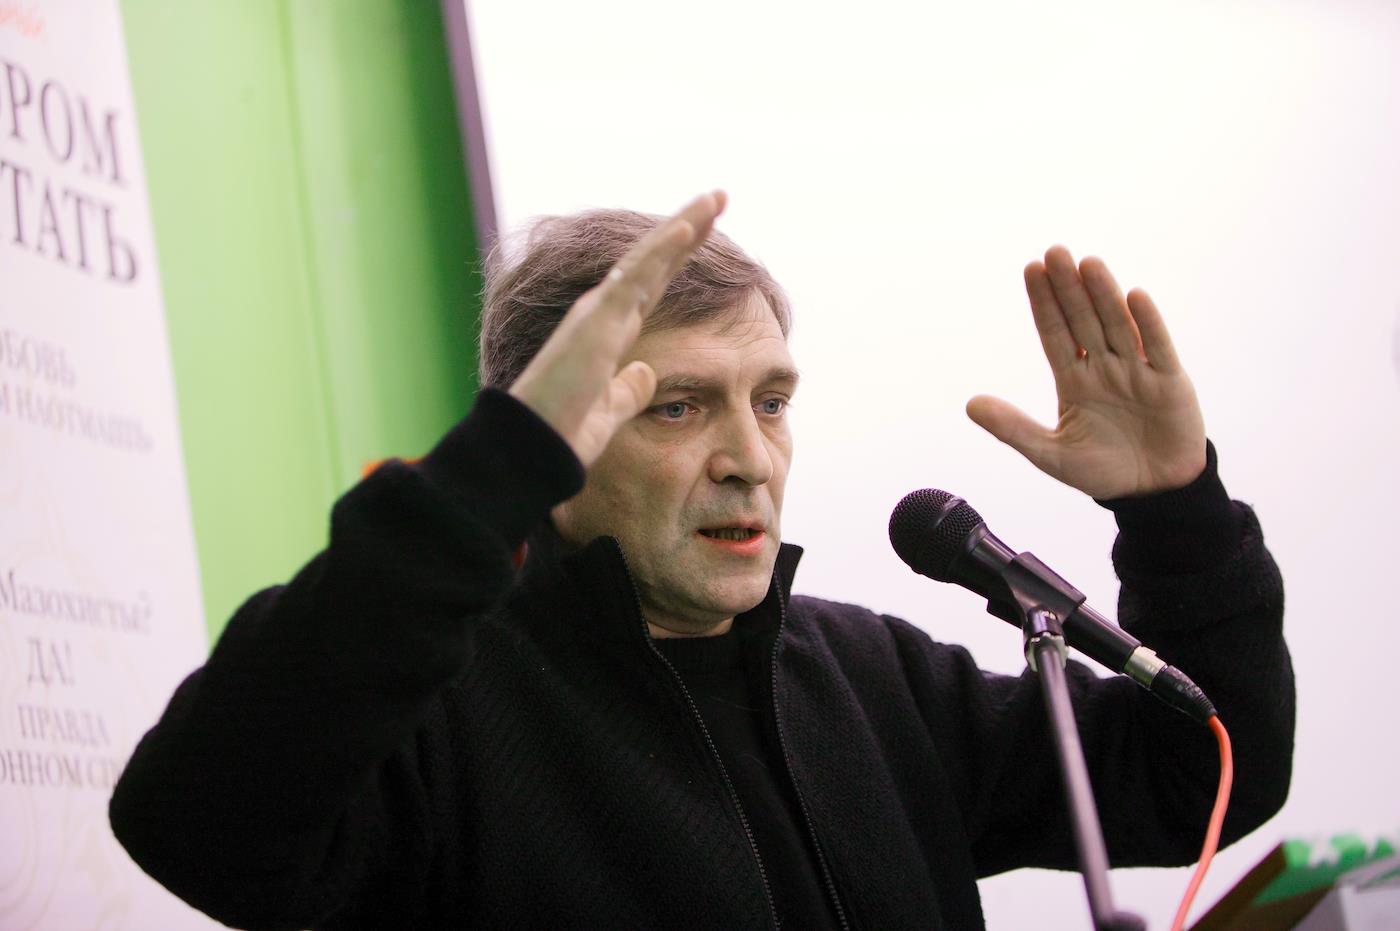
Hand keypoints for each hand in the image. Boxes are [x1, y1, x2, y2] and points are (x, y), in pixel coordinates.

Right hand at [509, 191, 726, 466]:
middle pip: (654, 261)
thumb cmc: (564, 434)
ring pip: (647, 257)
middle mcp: (603, 313)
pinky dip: (661, 250)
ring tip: (713, 198)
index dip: (680, 257)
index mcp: (610, 332)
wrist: (534, 449)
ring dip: (682, 225)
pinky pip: (634, 276)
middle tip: (718, 197)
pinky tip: (688, 228)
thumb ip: (627, 390)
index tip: (710, 232)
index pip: (654, 285)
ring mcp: (598, 312)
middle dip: (687, 227)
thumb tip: (646, 374)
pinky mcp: (595, 320)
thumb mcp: (609, 411)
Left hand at [966, 246, 1205, 499]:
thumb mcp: (1050, 454)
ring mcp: (1138, 371)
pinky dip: (1148, 324)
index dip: (1044, 303)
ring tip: (1088, 263)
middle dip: (1069, 288)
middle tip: (1054, 251)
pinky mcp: (1170, 383)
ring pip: (1117, 325)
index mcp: (1075, 380)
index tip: (1031, 269)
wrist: (1153, 493)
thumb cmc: (1102, 471)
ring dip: (1103, 295)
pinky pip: (1158, 348)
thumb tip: (970, 404)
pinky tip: (1134, 297)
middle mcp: (1104, 368)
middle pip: (1083, 320)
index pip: (1055, 334)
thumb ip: (1013, 428)